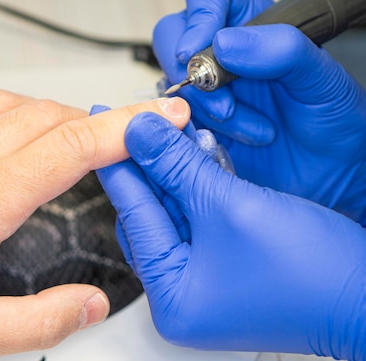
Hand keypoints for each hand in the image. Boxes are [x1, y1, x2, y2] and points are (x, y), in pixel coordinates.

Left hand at [96, 112, 365, 359]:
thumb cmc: (314, 270)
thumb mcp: (232, 205)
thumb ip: (178, 166)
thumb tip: (138, 132)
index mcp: (171, 295)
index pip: (133, 212)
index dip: (117, 159)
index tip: (100, 120)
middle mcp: (181, 293)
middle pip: (149, 212)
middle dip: (146, 162)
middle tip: (134, 119)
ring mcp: (203, 282)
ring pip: (173, 210)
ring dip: (173, 168)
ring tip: (161, 127)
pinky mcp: (223, 267)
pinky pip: (196, 217)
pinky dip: (194, 184)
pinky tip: (191, 151)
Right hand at [153, 0, 365, 222]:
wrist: (329, 179)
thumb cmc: (333, 124)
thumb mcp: (322, 80)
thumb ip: (283, 50)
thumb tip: (224, 42)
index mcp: (252, 23)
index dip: (197, 10)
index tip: (202, 49)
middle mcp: (220, 52)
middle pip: (172, 34)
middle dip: (192, 72)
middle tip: (225, 102)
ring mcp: (202, 89)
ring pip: (167, 81)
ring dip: (203, 110)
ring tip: (249, 130)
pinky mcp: (190, 124)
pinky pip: (166, 119)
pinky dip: (190, 134)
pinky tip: (226, 146)